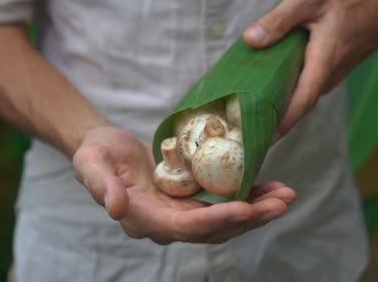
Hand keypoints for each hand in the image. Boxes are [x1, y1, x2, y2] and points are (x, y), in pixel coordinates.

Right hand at [73, 126, 296, 243]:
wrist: (106, 150)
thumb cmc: (96, 154)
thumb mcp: (91, 163)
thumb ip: (101, 186)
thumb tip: (115, 208)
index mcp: (145, 218)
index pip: (184, 227)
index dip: (215, 220)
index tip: (244, 209)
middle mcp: (168, 222)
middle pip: (214, 228)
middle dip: (249, 218)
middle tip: (281, 203)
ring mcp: (183, 212)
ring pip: (225, 219)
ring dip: (257, 210)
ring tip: (286, 195)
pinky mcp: (193, 198)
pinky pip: (224, 201)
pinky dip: (249, 196)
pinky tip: (271, 187)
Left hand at [244, 0, 377, 137]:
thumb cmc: (348, 0)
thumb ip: (280, 18)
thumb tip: (250, 39)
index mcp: (323, 60)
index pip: (303, 99)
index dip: (284, 121)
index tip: (264, 140)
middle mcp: (327, 76)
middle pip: (298, 106)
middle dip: (273, 121)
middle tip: (244, 133)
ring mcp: (328, 78)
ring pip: (300, 98)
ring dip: (277, 109)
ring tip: (247, 117)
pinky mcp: (327, 75)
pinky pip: (303, 89)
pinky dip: (285, 94)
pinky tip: (263, 92)